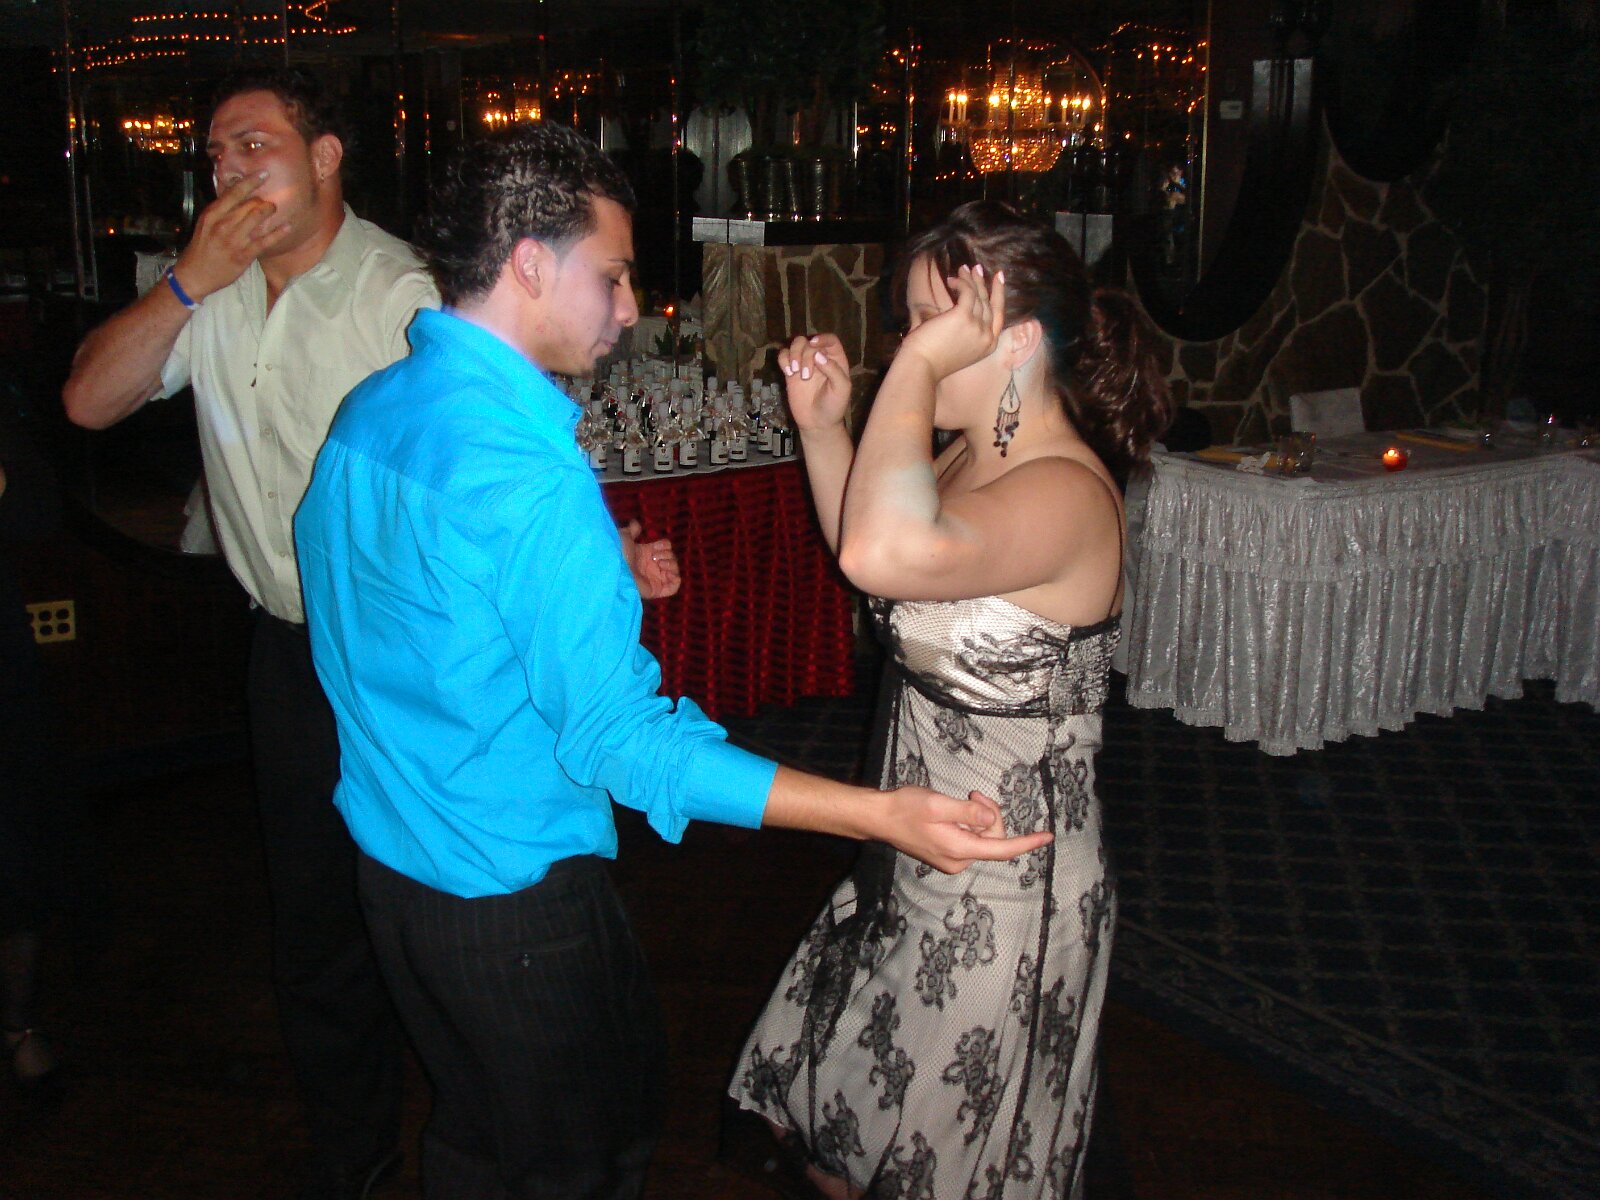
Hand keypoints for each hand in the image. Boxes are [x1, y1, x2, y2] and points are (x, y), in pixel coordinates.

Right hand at [171, 173, 292, 301]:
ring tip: (273, 210)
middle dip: (262, 201)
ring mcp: (235, 240)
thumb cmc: (202, 246)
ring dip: (270, 211)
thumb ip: (221, 209)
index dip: (251, 181)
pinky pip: (266, 241)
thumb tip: (236, 191)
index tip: (264, 174)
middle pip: (250, 204)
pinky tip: (288, 226)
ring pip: (258, 217)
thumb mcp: (206, 223)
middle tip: (267, 203)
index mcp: (213, 214)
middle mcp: (223, 224)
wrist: (195, 274)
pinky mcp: (244, 255)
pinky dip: (279, 232)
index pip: (234, 193)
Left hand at [619, 519, 680, 599]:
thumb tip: (635, 523)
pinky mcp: (657, 589)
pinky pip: (674, 587)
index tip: (655, 546)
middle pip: (672, 558)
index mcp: (647, 554)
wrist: (616, 568)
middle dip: (667, 554)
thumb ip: (632, 530)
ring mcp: (655, 579)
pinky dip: (674, 579)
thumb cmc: (619, 553)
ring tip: (660, 564)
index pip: (666, 548)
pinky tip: (667, 573)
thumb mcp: (624, 536)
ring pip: (674, 571)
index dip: (665, 545)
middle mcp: (652, 567)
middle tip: (655, 557)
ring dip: (671, 564)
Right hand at [779, 333, 852, 431]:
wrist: (818, 423)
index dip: (822, 338)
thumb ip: (834, 370)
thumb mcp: (841, 389)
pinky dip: (783, 359)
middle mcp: (820, 358)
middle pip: (809, 341)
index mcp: (835, 359)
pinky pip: (783, 356)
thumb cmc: (834, 406)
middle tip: (806, 376)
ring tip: (794, 372)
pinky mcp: (791, 372)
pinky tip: (788, 372)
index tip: (814, 345)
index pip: (830, 340)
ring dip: (793, 354)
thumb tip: (817, 355)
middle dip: (805, 354)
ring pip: (796, 344)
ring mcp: (804, 363)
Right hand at [877, 786, 1051, 873]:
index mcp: (960, 849)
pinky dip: (969, 823)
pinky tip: (953, 812)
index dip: (1027, 842)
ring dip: (978, 817)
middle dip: (990, 814)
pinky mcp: (947, 855)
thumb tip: (992, 820)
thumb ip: (968, 813)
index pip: (1002, 849)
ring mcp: (952, 860)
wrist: (880, 818)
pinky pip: (971, 839)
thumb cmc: (906, 808)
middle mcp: (959, 861)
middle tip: (972, 793)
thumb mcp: (939, 804)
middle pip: (993, 838)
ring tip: (962, 799)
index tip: (1048, 836)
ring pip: (982, 838)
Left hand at [898, 264, 1007, 383]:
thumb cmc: (932, 360)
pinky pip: (967, 292)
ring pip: (978, 295)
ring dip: (970, 279)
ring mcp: (977, 326)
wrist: (921, 367)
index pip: (999, 316)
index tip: (998, 279)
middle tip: (978, 269)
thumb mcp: (960, 347)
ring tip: (963, 268)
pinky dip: (960, 283)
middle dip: (983, 283)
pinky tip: (951, 279)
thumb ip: (967, 331)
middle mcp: (986, 337)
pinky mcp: (963, 316)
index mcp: (988, 346)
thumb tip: (962, 309)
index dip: (1000, 295)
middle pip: (988, 303)